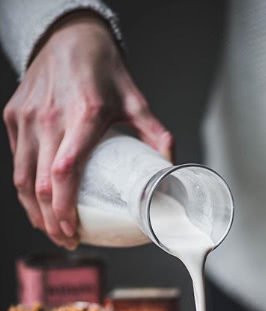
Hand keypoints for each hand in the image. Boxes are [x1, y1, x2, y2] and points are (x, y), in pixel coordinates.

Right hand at [3, 13, 173, 248]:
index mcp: (83, 116)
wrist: (68, 36)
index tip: (73, 232)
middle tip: (67, 240)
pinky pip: (17, 162)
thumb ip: (156, 135)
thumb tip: (171, 170)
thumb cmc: (104, 71)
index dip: (65, 209)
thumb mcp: (136, 101)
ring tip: (52, 231)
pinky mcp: (13, 117)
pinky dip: (25, 190)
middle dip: (51, 222)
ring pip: (21, 179)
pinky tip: (39, 205)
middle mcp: (50, 118)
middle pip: (40, 185)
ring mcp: (27, 118)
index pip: (65, 172)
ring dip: (34, 212)